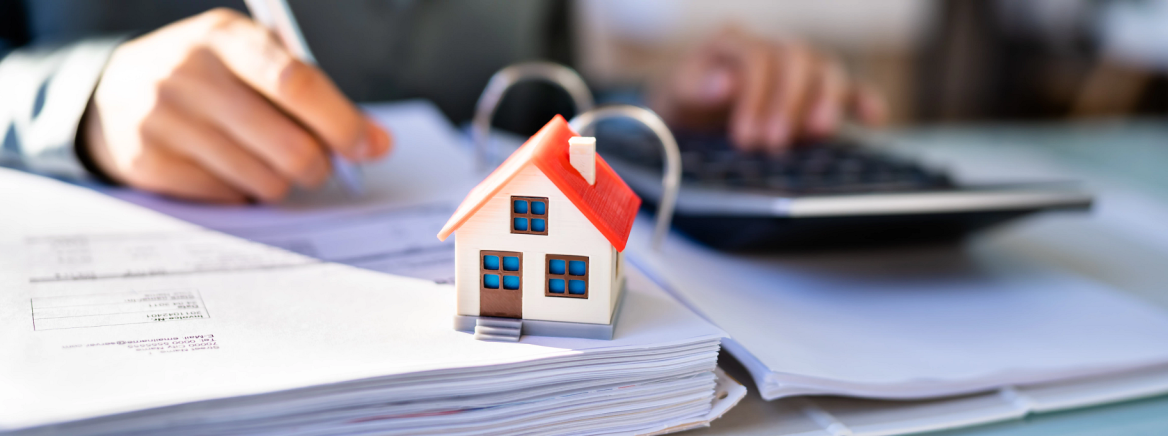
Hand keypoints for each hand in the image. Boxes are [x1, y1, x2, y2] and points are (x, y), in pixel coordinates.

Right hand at [82, 8, 392, 202]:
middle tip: (320, 164)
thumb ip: (318, 98)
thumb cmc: (213, 78)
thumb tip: (377, 142)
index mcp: (226, 37)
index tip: (370, 147)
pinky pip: (230, 197)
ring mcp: (164, 119)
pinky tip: (226, 166)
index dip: (342, 122)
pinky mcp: (151, 162)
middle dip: (319, 165)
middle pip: (288, 144)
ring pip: (264, 179)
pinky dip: (242, 190)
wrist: (116, 92)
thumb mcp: (256, 63)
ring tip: (264, 158)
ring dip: (281, 180)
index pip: (297, 83)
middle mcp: (189, 74)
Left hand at [649, 27, 886, 152]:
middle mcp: (773, 49)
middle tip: (773, 143)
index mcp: (735, 42)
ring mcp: (799, 70)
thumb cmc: (683, 103)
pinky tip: (874, 119)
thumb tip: (726, 83)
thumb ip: (694, 87)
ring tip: (817, 133)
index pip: (756, 57)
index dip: (753, 97)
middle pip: (796, 60)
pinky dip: (863, 101)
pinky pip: (849, 89)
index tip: (744, 137)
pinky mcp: (818, 94)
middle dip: (787, 103)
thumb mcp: (674, 96)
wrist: (688, 115)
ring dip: (825, 101)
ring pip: (826, 70)